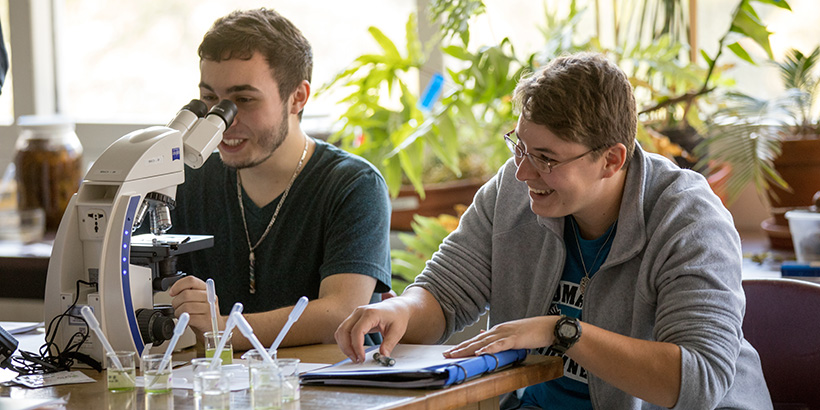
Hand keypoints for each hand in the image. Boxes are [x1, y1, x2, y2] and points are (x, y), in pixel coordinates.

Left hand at [169, 276, 222, 334]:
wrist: (215, 326)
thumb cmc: (203, 312)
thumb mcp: (198, 298)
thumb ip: (188, 292)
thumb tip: (174, 291)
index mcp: (206, 288)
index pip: (191, 280)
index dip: (178, 285)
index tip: (172, 292)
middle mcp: (209, 297)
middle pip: (186, 294)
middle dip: (176, 302)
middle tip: (177, 306)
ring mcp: (210, 308)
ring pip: (186, 307)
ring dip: (178, 312)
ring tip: (181, 314)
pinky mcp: (207, 320)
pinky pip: (189, 318)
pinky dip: (183, 320)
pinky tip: (186, 320)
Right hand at [334, 298, 411, 363]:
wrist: (396, 307)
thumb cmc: (397, 317)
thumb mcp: (397, 331)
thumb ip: (389, 344)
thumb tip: (382, 357)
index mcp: (371, 313)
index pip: (357, 331)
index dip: (357, 347)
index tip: (362, 358)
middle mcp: (359, 312)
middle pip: (344, 330)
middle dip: (347, 348)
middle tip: (356, 360)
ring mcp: (355, 314)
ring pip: (340, 331)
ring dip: (344, 346)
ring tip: (355, 357)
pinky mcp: (353, 318)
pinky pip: (343, 331)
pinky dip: (345, 341)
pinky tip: (353, 350)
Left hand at [443, 316, 559, 357]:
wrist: (548, 327)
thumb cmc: (531, 331)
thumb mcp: (511, 333)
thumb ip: (496, 336)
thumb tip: (482, 335)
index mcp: (497, 330)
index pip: (476, 340)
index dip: (463, 345)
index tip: (451, 351)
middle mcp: (498, 330)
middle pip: (475, 341)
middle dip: (460, 348)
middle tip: (447, 354)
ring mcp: (505, 333)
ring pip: (483, 343)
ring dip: (469, 349)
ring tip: (457, 354)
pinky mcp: (514, 338)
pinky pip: (499, 345)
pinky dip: (489, 349)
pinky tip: (480, 352)